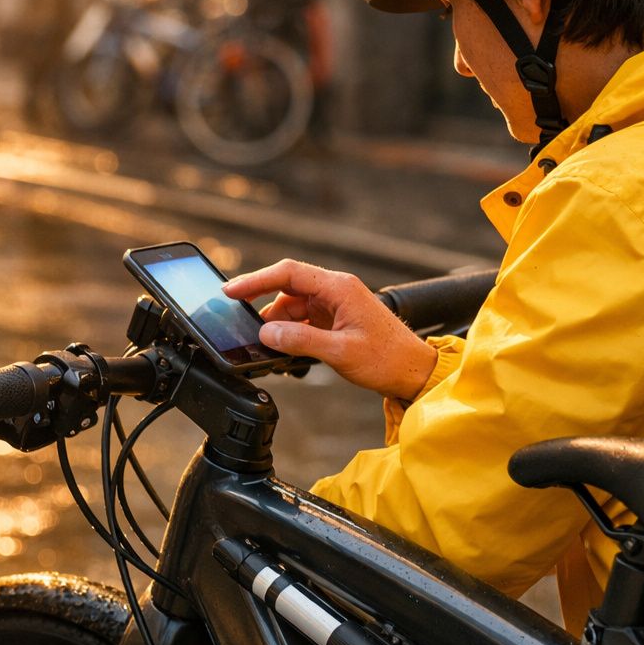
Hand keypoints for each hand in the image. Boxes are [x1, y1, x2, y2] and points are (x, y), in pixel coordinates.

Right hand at [224, 259, 438, 400]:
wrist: (413, 371)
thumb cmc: (387, 358)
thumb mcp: (340, 352)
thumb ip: (301, 341)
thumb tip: (266, 333)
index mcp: (339, 287)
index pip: (289, 273)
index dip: (256, 280)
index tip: (230, 292)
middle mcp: (336, 290)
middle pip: (288, 288)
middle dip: (263, 306)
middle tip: (240, 325)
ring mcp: (336, 304)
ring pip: (293, 305)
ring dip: (278, 324)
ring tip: (267, 346)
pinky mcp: (336, 319)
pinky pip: (304, 319)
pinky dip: (291, 332)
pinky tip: (284, 348)